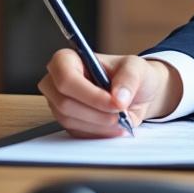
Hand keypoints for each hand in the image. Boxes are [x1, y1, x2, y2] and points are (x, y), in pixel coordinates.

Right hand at [38, 50, 183, 137]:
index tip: (115, 103)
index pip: (66, 78)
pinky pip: (77, 132)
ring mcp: (58, 103)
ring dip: (99, 125)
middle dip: (97, 113)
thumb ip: (129, 79)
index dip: (90, 94)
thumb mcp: (136, 68)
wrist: (136, 95)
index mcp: (68, 60)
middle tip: (121, 115)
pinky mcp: (66, 122)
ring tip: (122, 120)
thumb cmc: (131, 75)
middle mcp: (57, 82)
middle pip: (65, 103)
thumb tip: (118, 99)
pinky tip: (114, 126)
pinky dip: (99, 132)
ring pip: (70, 121)